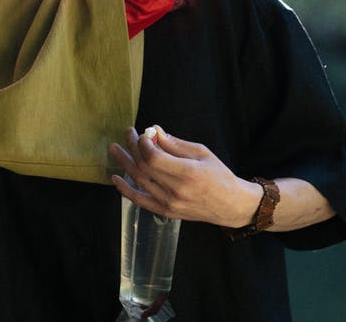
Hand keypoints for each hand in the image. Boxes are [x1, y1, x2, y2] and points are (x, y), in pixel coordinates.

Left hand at [109, 126, 259, 227]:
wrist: (231, 205)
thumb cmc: (219, 175)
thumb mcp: (202, 153)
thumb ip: (176, 144)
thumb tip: (154, 132)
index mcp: (188, 173)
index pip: (154, 158)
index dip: (144, 144)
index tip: (143, 134)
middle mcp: (177, 191)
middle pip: (144, 167)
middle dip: (132, 148)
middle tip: (127, 134)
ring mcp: (170, 204)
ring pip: (140, 181)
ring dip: (125, 164)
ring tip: (115, 149)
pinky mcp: (167, 212)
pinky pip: (141, 201)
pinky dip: (126, 190)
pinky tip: (116, 179)